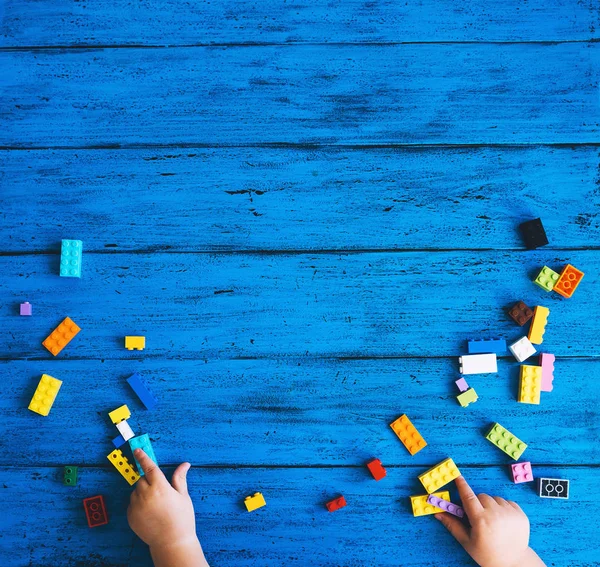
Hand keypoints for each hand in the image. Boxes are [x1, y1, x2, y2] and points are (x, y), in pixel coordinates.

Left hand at [127, 449, 208, 566]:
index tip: (137, 450)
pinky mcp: (130, 516)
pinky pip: (132, 503)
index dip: (143, 457)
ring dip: (143, 492)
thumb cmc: (181, 518)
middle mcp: (146, 495)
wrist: (171, 542)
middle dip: (148, 480)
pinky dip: (138, 503)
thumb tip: (184, 464)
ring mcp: (136, 506)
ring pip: (136, 491)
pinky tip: (150, 512)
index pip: (149, 467)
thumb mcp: (183, 496)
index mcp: (160, 487)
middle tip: (159, 490)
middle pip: (142, 479)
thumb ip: (179, 478)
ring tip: (156, 504)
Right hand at [435, 476, 544, 566]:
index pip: (468, 497)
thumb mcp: (467, 542)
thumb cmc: (487, 554)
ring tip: (492, 521)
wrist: (514, 562)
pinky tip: (503, 521)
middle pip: (481, 496)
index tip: (457, 476)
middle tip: (478, 517)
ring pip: (494, 498)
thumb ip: (453, 525)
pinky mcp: (520, 514)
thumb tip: (438, 513)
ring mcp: (510, 513)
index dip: (461, 485)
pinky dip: (502, 508)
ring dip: (490, 505)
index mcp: (481, 520)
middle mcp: (496, 514)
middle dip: (477, 503)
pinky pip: (507, 502)